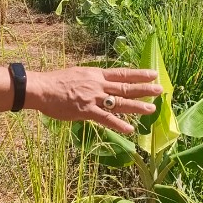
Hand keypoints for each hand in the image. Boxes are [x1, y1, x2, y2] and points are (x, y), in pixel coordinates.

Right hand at [27, 68, 162, 134]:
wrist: (42, 88)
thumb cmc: (57, 82)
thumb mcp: (79, 74)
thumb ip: (92, 79)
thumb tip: (102, 82)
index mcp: (97, 74)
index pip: (122, 73)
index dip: (139, 74)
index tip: (153, 73)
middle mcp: (98, 85)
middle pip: (125, 87)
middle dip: (144, 89)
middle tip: (160, 90)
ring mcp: (93, 98)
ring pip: (119, 102)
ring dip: (136, 106)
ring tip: (151, 109)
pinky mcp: (86, 111)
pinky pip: (105, 118)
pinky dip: (118, 124)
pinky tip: (129, 129)